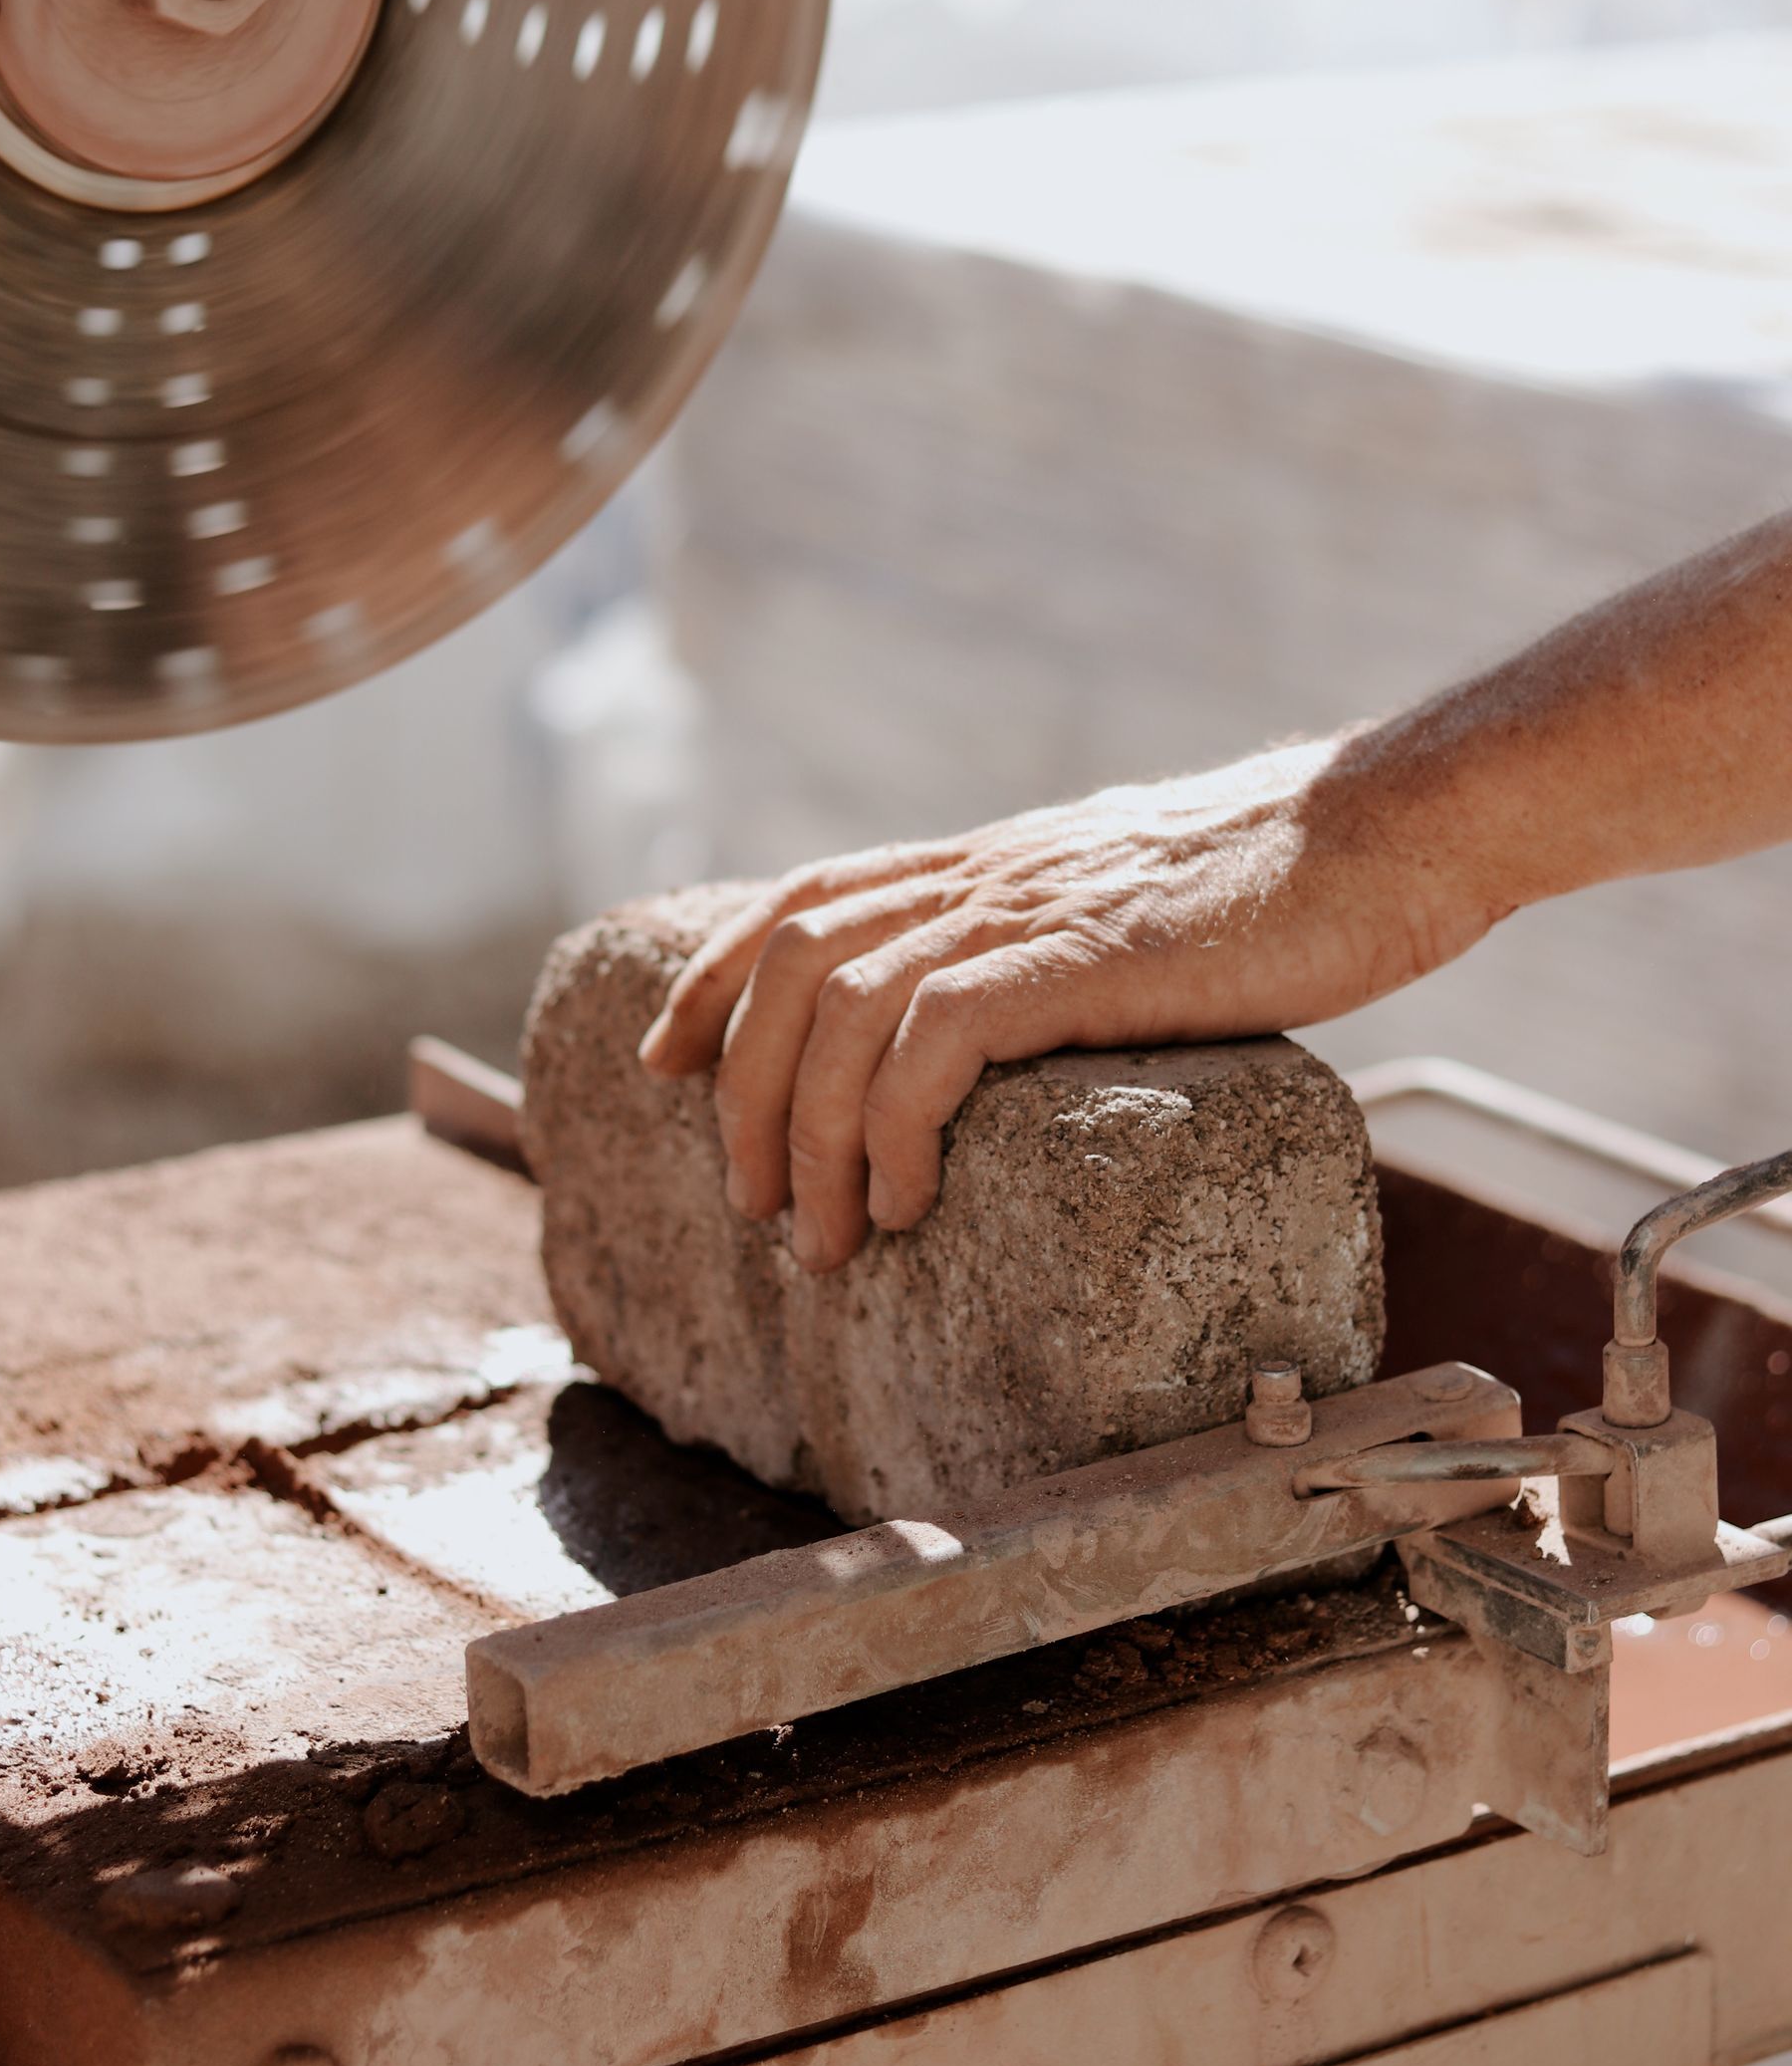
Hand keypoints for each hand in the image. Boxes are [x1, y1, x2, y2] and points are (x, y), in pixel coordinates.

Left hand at [639, 732, 1503, 1271]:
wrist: (1400, 826)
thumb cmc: (1295, 888)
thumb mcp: (1140, 909)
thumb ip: (1065, 950)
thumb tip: (1026, 1032)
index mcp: (993, 861)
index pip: (804, 899)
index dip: (714, 980)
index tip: (664, 1063)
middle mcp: (989, 874)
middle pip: (795, 962)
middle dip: (745, 1093)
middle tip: (759, 1206)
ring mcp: (1034, 908)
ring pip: (847, 1007)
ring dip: (813, 1138)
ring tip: (829, 1239)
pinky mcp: (1089, 954)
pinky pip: (937, 1037)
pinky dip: (897, 1124)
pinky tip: (914, 1199)